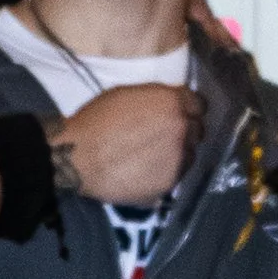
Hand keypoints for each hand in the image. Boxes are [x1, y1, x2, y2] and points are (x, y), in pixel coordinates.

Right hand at [55, 83, 200, 206]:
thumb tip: (168, 106)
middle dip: (184, 132)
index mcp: (173, 103)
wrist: (78, 157)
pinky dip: (165, 173)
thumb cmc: (96, 120)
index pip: (199, 105)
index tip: (179, 115)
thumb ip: (156, 99)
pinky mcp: (169, 183)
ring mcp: (178, 158)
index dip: (188, 110)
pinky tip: (145, 172)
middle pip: (197, 130)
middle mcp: (182, 129)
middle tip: (163, 137)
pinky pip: (176, 176)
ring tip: (152, 157)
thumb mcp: (127, 95)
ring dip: (177, 154)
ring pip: (189, 155)